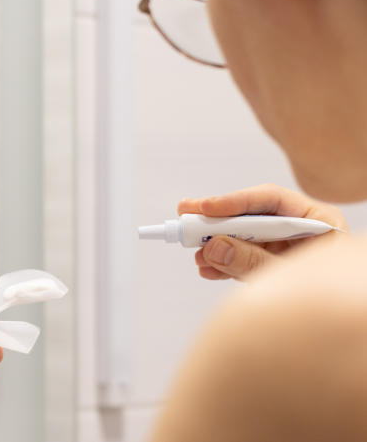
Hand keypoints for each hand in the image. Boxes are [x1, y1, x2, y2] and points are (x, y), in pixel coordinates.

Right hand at [180, 183, 347, 281]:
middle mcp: (302, 229)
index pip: (271, 200)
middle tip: (185, 216)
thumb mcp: (292, 277)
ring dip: (217, 245)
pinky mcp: (274, 264)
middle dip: (218, 222)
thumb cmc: (332, 297)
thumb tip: (214, 247)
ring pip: (245, 237)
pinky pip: (245, 257)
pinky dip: (225, 263)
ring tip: (196, 255)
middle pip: (253, 216)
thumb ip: (253, 262)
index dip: (235, 202)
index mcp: (319, 221)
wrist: (345, 330)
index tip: (204, 208)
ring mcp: (287, 247)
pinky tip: (208, 270)